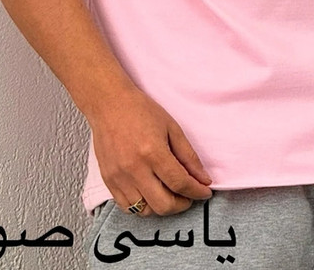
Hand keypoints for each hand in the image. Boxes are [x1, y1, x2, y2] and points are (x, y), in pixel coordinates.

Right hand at [88, 87, 213, 216]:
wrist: (109, 104)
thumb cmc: (141, 111)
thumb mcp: (172, 127)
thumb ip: (188, 156)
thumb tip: (203, 179)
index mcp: (153, 152)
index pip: (180, 183)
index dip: (197, 191)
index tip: (204, 192)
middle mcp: (135, 169)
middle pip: (164, 204)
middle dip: (182, 204)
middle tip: (189, 195)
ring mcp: (119, 177)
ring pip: (146, 210)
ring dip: (162, 206)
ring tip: (170, 193)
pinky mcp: (108, 181)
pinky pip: (127, 207)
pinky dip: (143, 205)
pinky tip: (151, 193)